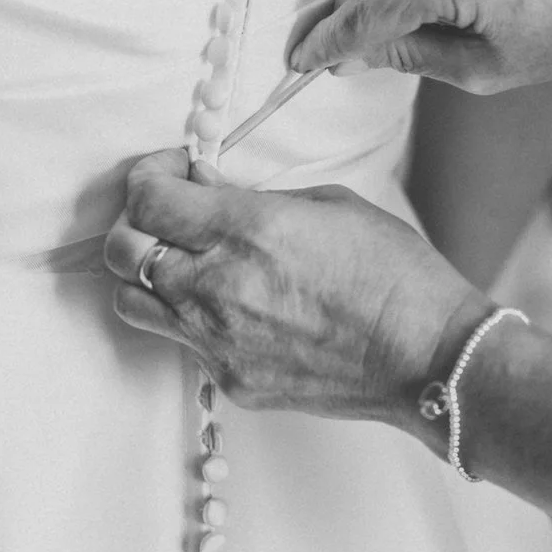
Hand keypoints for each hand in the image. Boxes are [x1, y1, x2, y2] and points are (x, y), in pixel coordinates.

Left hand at [102, 150, 487, 426]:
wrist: (429, 357)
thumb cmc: (394, 274)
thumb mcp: (330, 205)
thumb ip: (252, 196)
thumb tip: (202, 186)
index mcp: (246, 231)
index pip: (147, 199)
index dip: (149, 176)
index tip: (170, 172)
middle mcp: (218, 289)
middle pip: (122, 251)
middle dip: (137, 222)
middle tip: (170, 214)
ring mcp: (218, 342)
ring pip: (132, 303)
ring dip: (148, 274)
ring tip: (189, 262)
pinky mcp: (229, 379)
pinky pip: (181, 342)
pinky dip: (190, 317)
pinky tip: (234, 305)